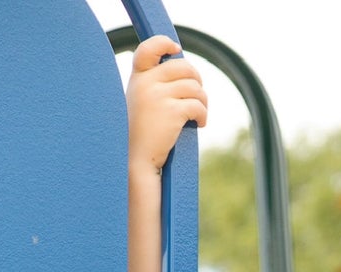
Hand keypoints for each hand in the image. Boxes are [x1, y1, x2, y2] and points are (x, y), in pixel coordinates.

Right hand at [126, 35, 206, 174]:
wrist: (136, 160)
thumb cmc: (141, 136)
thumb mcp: (140, 102)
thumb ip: (153, 85)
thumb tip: (184, 73)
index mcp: (137, 78)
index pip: (148, 48)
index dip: (164, 43)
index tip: (176, 49)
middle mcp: (146, 82)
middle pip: (183, 67)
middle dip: (196, 80)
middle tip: (198, 97)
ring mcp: (158, 96)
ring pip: (195, 87)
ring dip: (203, 101)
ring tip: (198, 115)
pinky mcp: (172, 112)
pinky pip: (198, 105)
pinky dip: (203, 115)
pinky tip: (199, 124)